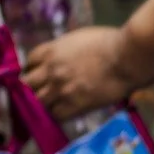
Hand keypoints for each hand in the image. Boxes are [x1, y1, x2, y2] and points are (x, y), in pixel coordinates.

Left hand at [23, 27, 139, 117]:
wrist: (126, 58)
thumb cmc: (109, 42)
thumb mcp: (79, 37)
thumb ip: (65, 49)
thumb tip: (63, 57)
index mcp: (52, 51)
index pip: (29, 61)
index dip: (33, 67)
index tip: (38, 72)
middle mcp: (51, 70)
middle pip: (27, 83)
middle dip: (32, 86)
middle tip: (40, 90)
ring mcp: (60, 89)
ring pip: (37, 102)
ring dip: (42, 103)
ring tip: (50, 104)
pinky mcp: (73, 105)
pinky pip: (55, 115)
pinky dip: (56, 115)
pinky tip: (63, 112)